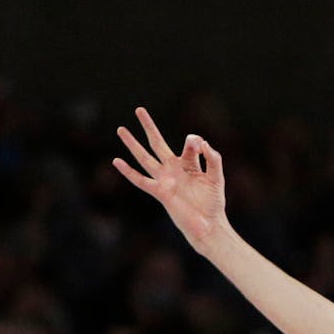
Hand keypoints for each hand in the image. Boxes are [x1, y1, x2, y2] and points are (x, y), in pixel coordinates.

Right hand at [113, 107, 226, 246]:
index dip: (194, 141)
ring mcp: (165, 179)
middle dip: (149, 127)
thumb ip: (214, 160)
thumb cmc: (213, 203)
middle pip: (158, 143)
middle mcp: (174, 169)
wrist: (208, 224)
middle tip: (139, 109)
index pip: (189, 144)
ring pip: (145, 157)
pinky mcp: (160, 192)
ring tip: (121, 129)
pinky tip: (116, 161)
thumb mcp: (217, 178)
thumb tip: (203, 143)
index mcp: (189, 164)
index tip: (200, 145)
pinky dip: (128, 172)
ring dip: (132, 144)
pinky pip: (141, 181)